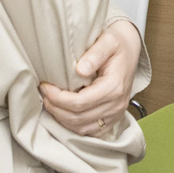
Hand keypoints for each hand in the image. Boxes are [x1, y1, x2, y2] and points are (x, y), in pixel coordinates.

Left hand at [40, 20, 141, 135]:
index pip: (79, 103)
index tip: (45, 86)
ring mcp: (115, 115)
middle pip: (77, 118)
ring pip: (80, 128)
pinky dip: (71, 125)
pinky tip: (63, 112)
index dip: (57, 98)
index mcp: (114, 87)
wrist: (130, 50)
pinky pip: (88, 131)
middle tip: (44, 93)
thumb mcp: (108, 41)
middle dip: (55, 108)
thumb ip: (95, 54)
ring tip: (50, 102)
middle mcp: (116, 105)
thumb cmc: (117, 45)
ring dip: (61, 118)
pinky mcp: (112, 120)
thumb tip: (80, 70)